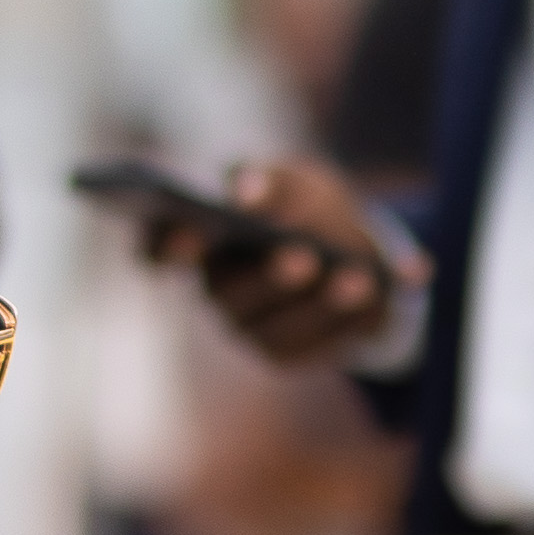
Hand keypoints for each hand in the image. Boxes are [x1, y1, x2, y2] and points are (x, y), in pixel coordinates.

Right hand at [178, 159, 425, 366]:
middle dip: (268, 278)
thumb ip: (273, 180)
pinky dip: (346, 322)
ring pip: (273, 327)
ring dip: (318, 304)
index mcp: (201, 240)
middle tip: (302, 257)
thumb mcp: (301, 182)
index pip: (159, 247)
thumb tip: (246, 192)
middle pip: (227, 293)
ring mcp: (246, 327)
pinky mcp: (283, 354)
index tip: (189, 234)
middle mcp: (214, 290)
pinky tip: (374, 298)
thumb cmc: (310, 210)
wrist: (356, 255)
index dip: (163, 245)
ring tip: (358, 280)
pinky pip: (311, 347)